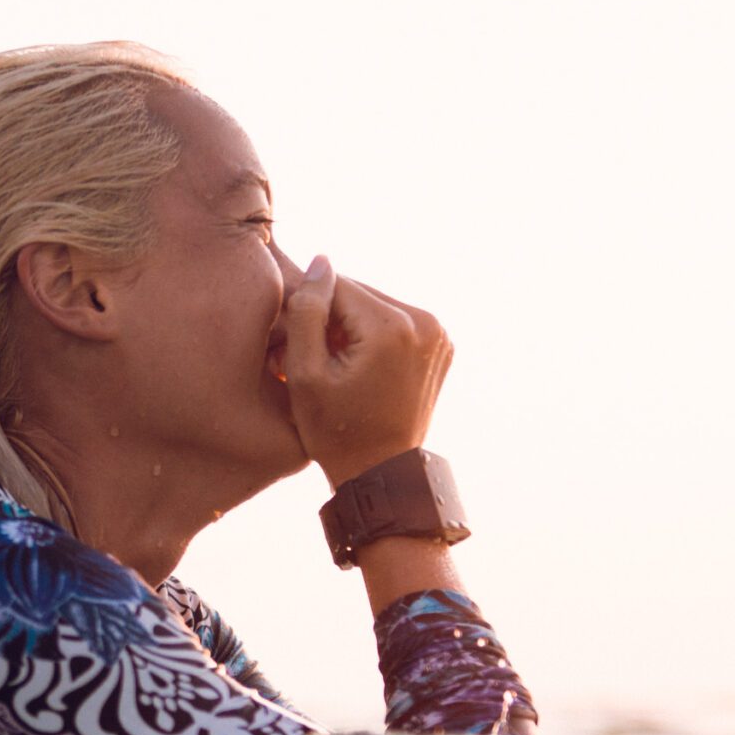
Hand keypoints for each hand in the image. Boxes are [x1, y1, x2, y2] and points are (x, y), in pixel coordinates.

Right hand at [276, 254, 453, 487]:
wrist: (380, 472)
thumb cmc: (335, 431)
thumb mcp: (305, 374)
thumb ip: (306, 311)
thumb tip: (320, 262)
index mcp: (393, 327)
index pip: (337, 286)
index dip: (308, 309)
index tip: (292, 341)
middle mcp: (425, 322)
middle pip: (360, 294)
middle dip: (332, 317)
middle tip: (312, 356)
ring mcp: (439, 334)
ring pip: (376, 305)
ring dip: (351, 325)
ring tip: (333, 363)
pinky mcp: (441, 344)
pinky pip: (396, 323)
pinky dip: (373, 335)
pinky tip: (358, 366)